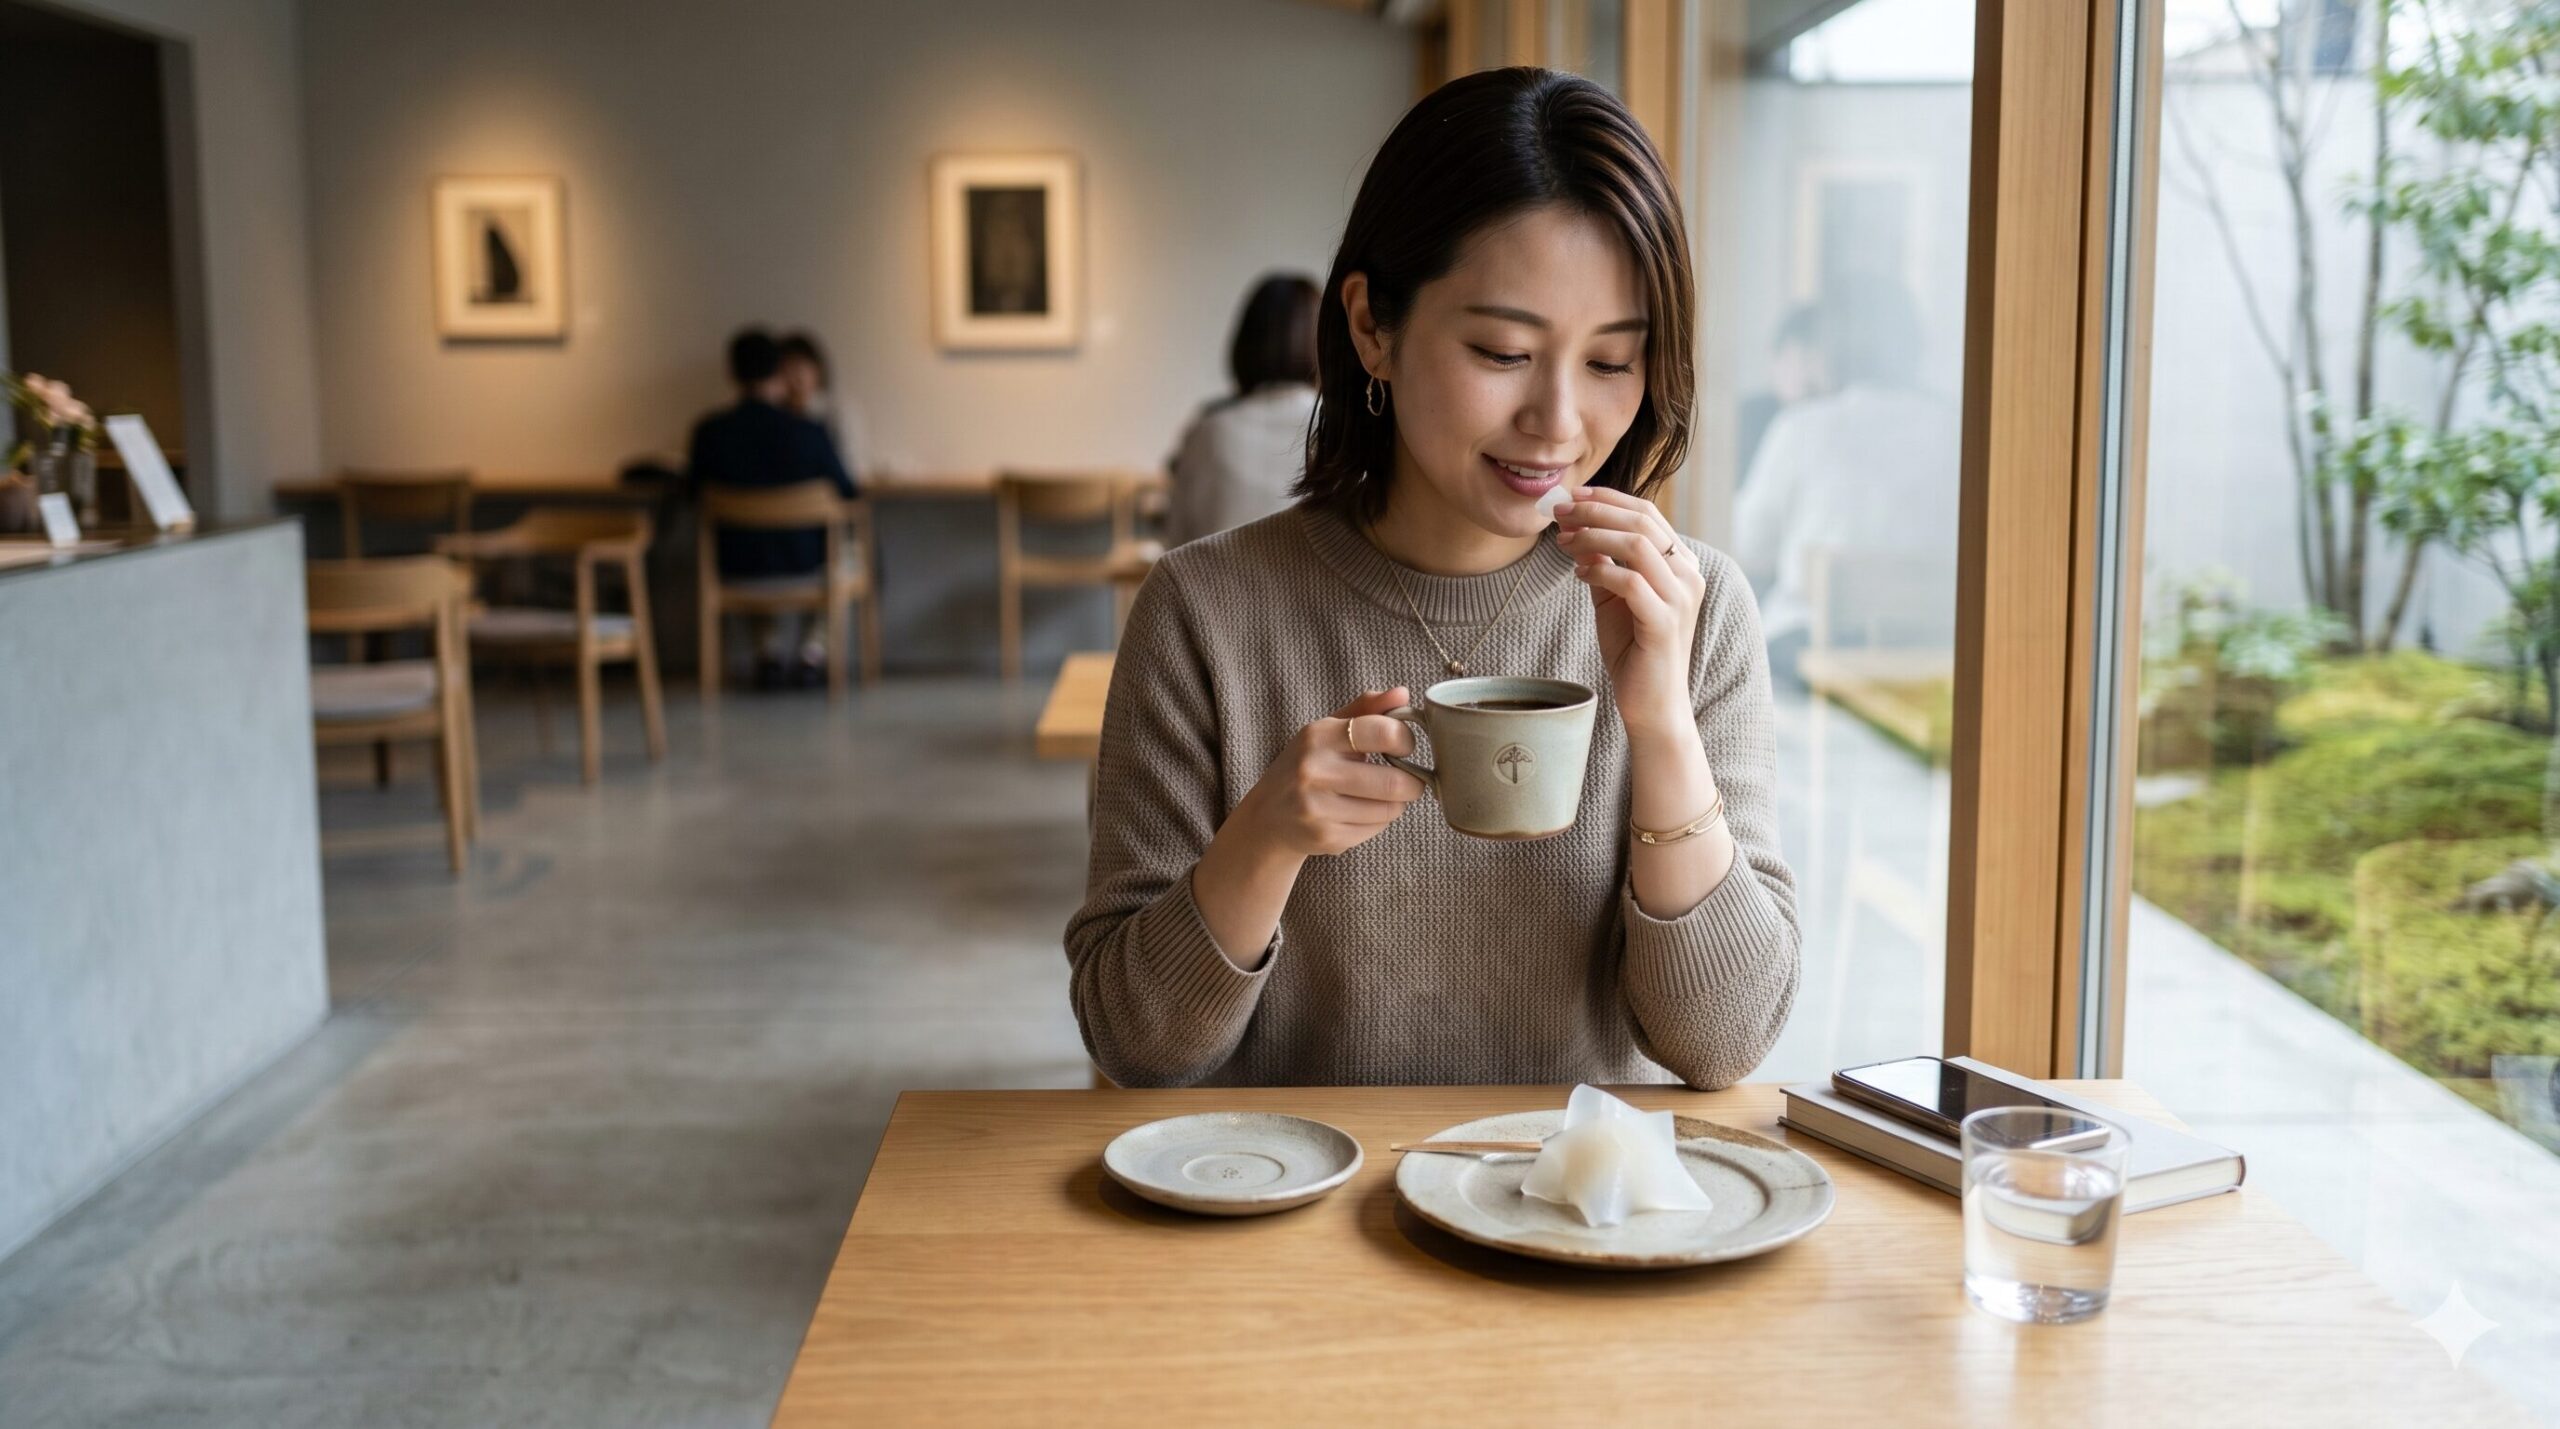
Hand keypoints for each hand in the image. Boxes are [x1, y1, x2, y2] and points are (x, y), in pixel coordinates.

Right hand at [1235, 687, 1426, 857]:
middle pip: (1394, 781)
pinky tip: (1363, 813)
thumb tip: (1402, 693)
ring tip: (1384, 796)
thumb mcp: (1327, 732)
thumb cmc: (1306, 766)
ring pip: (1390, 809)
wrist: (1268, 816)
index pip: (1384, 733)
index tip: (1404, 746)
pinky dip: (1380, 821)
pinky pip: (1377, 829)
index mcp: (1318, 736)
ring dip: (1397, 803)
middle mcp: (1314, 771)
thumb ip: (1366, 709)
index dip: (1405, 740)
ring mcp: (1318, 808)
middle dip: (1413, 783)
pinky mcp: (1326, 837)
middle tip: (1410, 781)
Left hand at [1553, 486, 1703, 737]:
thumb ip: (1602, 562)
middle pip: (1642, 521)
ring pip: (1637, 545)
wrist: (1652, 704)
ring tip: (1564, 542)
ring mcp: (1681, 598)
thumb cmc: (1633, 650)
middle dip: (1595, 510)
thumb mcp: (1613, 597)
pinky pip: (1630, 581)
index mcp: (1680, 563)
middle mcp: (1688, 574)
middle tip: (1559, 512)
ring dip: (1593, 536)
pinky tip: (1578, 574)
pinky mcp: (1665, 622)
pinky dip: (1599, 570)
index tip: (1570, 497)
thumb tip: (1575, 527)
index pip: (1646, 513)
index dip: (1607, 499)